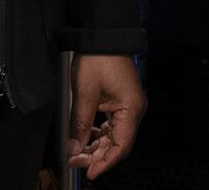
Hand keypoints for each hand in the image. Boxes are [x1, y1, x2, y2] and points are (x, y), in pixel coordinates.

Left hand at [67, 52, 145, 176]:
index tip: (89, 172)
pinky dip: (99, 134)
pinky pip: (112, 124)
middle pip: (118, 143)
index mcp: (131, 108)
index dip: (105, 163)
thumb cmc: (98, 59)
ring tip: (78, 151)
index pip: (121, 146)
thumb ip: (80, 125)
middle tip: (76, 161)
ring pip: (115, 135)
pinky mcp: (121, 100)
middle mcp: (134, 109)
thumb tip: (74, 149)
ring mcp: (129, 105)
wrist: (103, 35)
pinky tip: (86, 137)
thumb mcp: (85, 94)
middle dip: (97, 155)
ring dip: (97, 146)